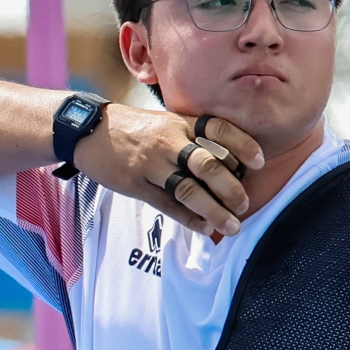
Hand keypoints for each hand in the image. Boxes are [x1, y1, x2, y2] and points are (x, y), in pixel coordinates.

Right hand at [73, 106, 264, 235]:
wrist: (89, 131)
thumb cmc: (134, 128)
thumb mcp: (165, 122)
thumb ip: (192, 137)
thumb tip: (228, 162)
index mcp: (179, 123)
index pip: (218, 129)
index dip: (242, 144)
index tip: (260, 161)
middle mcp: (168, 142)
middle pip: (207, 165)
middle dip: (231, 188)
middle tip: (244, 204)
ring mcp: (152, 165)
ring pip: (189, 190)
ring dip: (214, 210)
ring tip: (232, 225)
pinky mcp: (137, 185)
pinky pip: (168, 206)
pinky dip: (190, 219)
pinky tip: (206, 228)